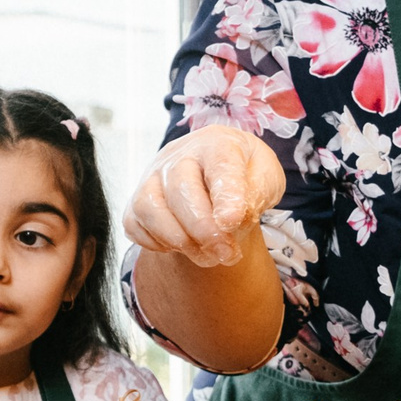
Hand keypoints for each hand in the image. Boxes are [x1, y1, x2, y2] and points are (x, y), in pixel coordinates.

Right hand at [123, 125, 284, 267]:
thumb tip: (231, 219)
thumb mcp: (266, 177)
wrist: (216, 168)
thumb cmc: (244, 173)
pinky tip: (181, 246)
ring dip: (178, 239)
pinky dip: (154, 242)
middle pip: (180, 189)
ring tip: (206, 255)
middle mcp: (178, 155)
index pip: (220, 166)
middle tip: (225, 254)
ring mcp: (152, 176)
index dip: (225, 196)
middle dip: (202, 229)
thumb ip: (255, 194)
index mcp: (219, 144)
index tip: (231, 222)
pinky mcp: (136, 199)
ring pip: (149, 207)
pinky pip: (134, 224)